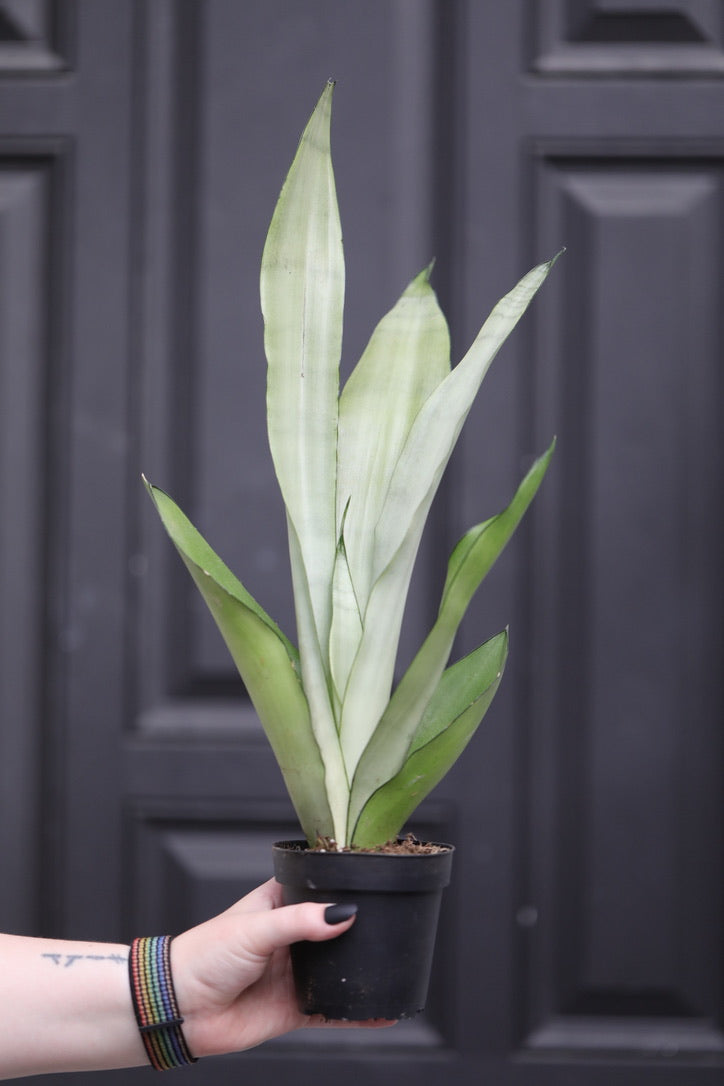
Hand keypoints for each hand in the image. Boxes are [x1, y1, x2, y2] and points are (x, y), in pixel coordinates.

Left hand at [170, 879, 392, 1055]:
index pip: (319, 887)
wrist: (180, 1009)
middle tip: (395, 925)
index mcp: (279, 904)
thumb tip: (343, 916)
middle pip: (335, 929)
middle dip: (360, 930)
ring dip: (361, 969)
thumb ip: (300, 921)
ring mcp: (294, 972)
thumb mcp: (256, 928)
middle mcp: (291, 937)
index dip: (345, 884)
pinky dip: (356, 1012)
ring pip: (338, 969)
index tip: (376, 880)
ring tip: (395, 963)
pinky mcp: (295, 1007)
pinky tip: (381, 1011)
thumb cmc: (204, 956)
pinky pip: (333, 1010)